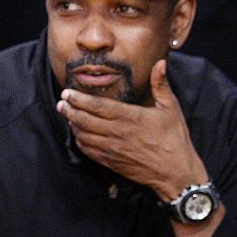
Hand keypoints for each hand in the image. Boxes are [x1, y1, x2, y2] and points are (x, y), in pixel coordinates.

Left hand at [56, 59, 207, 200]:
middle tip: (62, 102)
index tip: (68, 92)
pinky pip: (89, 151)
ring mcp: (113, 149)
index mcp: (130, 117)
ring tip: (68, 116)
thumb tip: (160, 63)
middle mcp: (117, 133)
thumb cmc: (175, 139)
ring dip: (73, 125)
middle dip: (70, 109)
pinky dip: (80, 142)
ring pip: (83, 136)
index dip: (79, 99)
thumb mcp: (171, 108)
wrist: (175, 172)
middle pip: (84, 120)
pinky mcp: (112, 162)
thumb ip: (161, 85)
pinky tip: (79, 135)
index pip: (97, 106)